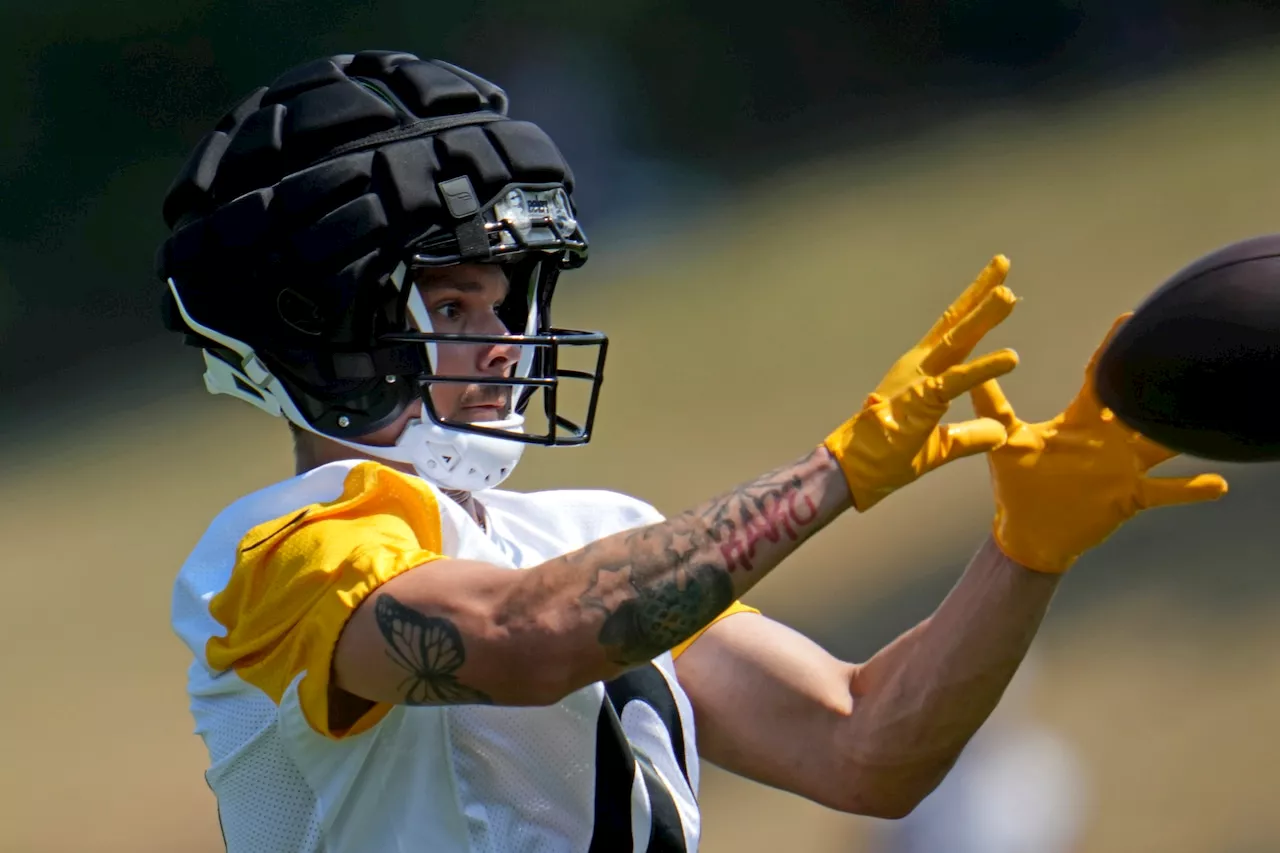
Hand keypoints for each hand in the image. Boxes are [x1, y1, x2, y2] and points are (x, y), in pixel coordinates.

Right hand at [825, 255, 1019, 510]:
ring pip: (957, 341)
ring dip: (983, 317)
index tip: (998, 285)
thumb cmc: (886, 456)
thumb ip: (970, 436)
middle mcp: (919, 367)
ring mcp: (920, 380)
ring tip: (1008, 295)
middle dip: (980, 293)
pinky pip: (959, 380)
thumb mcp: (940, 448)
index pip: (954, 333)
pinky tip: (1013, 357)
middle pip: (956, 323)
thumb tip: (1000, 433)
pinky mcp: (923, 400)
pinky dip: (986, 367)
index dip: (975, 307)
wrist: (853, 470)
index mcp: (921, 372)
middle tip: (1002, 263)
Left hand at [972, 314, 1229, 572]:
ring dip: (1184, 431)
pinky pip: (1167, 491)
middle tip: (1181, 353)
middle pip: (1138, 402)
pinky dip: (1191, 488)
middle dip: (1156, 381)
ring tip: (1209, 414)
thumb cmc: (1017, 483)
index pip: (1101, 377)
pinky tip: (1219, 483)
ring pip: (1162, 442)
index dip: (1113, 349)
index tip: (1127, 318)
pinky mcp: (1130, 496)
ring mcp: (1123, 466)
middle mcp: (1109, 438)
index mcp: (1081, 421)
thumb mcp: (1005, 441)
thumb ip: (991, 407)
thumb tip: (967, 371)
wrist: (1027, 530)